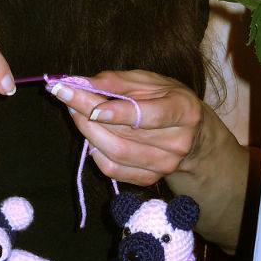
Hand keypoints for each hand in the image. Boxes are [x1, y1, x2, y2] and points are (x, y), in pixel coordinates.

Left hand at [46, 69, 220, 187]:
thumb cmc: (168, 100)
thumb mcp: (151, 82)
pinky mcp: (151, 179)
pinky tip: (92, 136)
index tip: (78, 96)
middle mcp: (178, 142)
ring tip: (75, 112)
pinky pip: (113, 170)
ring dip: (87, 132)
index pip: (144, 115)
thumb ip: (118, 81)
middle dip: (86, 114)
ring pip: (115, 154)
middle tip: (65, 96)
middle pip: (123, 135)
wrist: (195, 135)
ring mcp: (165, 165)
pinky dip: (95, 153)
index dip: (112, 110)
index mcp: (184, 111)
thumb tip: (83, 82)